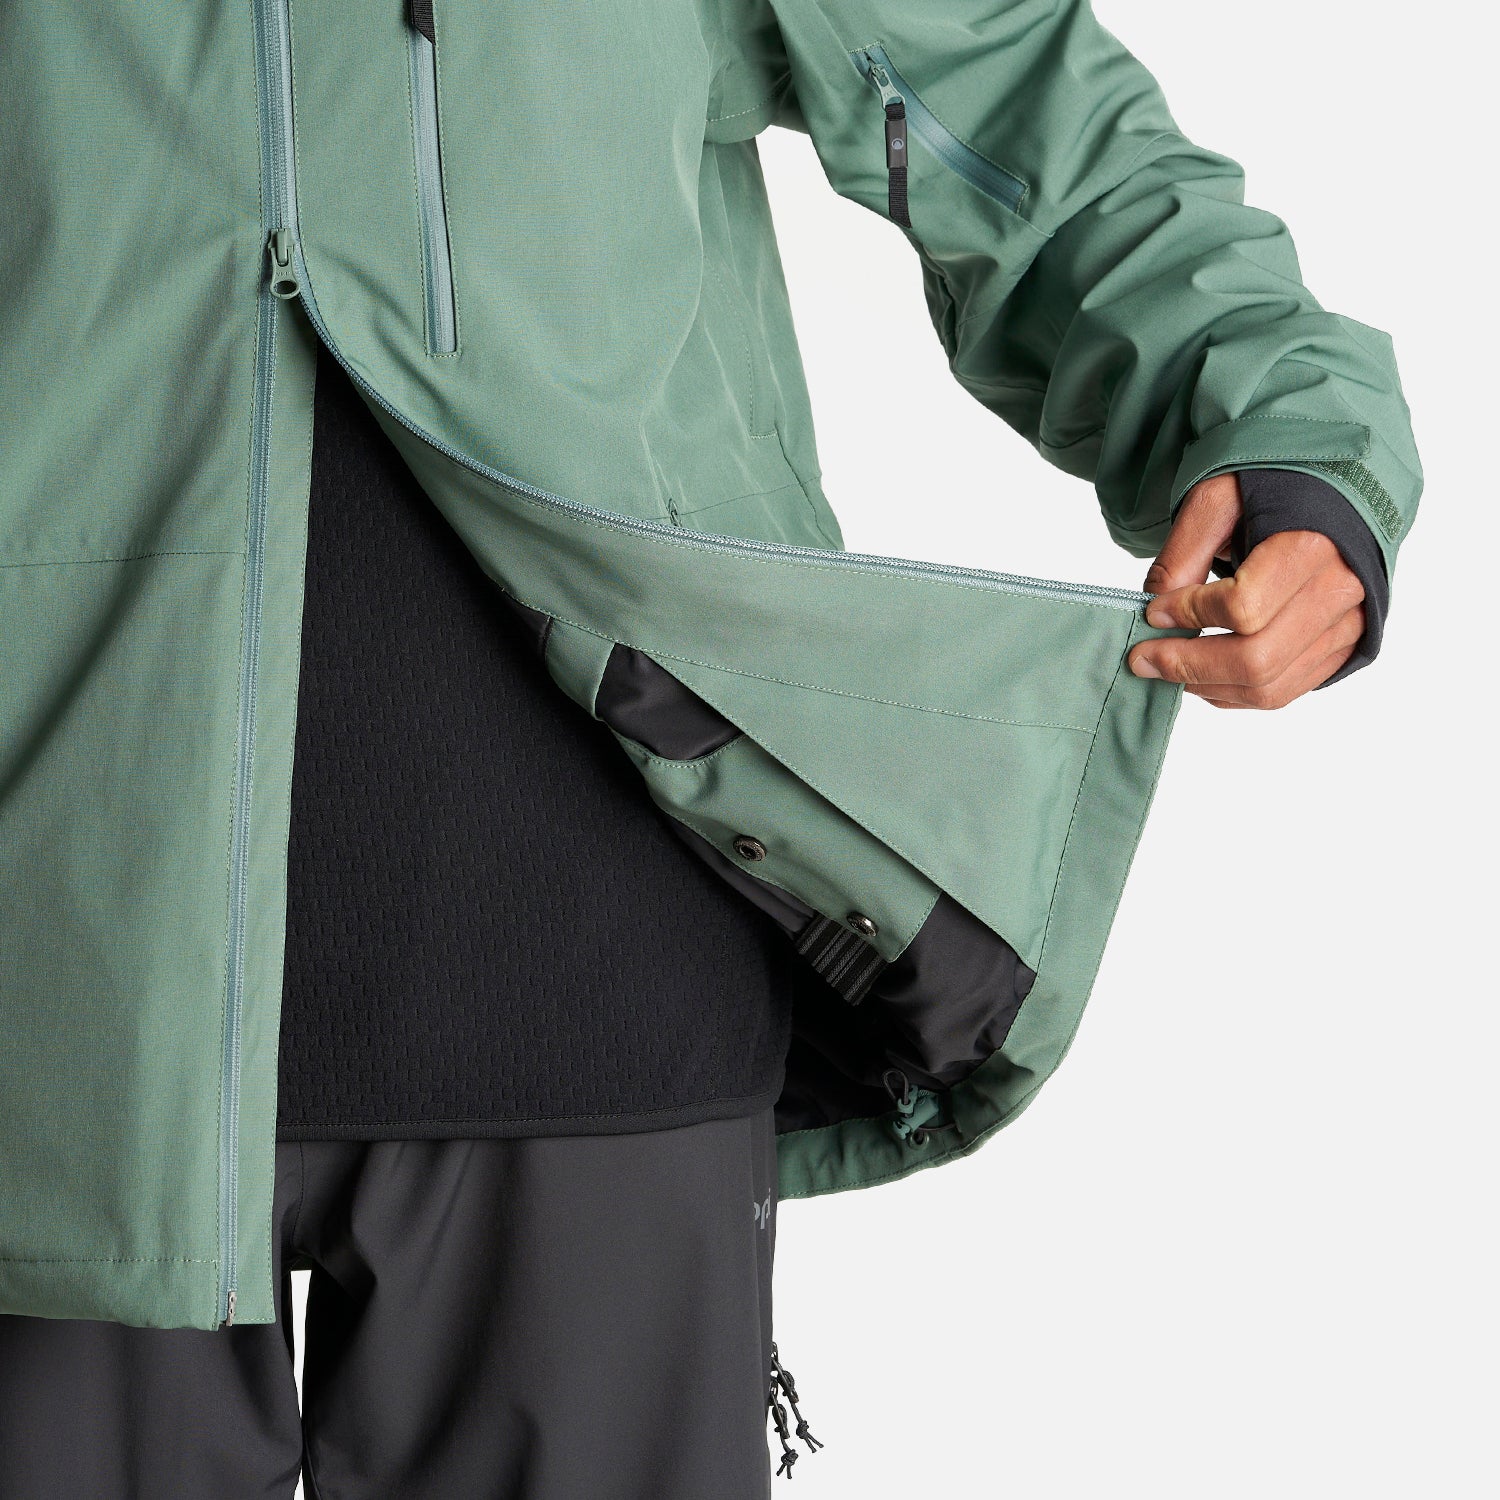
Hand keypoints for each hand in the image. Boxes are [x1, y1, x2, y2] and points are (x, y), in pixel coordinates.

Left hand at [1127, 473, 1365, 708]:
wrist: (1334, 490)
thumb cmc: (1274, 485)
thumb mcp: (1218, 498)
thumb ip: (1183, 554)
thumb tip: (1156, 612)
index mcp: (1312, 546)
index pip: (1242, 607)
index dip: (1188, 615)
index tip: (1152, 612)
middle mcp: (1340, 593)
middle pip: (1256, 660)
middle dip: (1187, 666)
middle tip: (1143, 659)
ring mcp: (1347, 627)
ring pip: (1270, 689)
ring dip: (1207, 687)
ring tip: (1168, 669)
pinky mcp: (1343, 649)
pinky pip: (1285, 693)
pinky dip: (1235, 694)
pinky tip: (1203, 677)